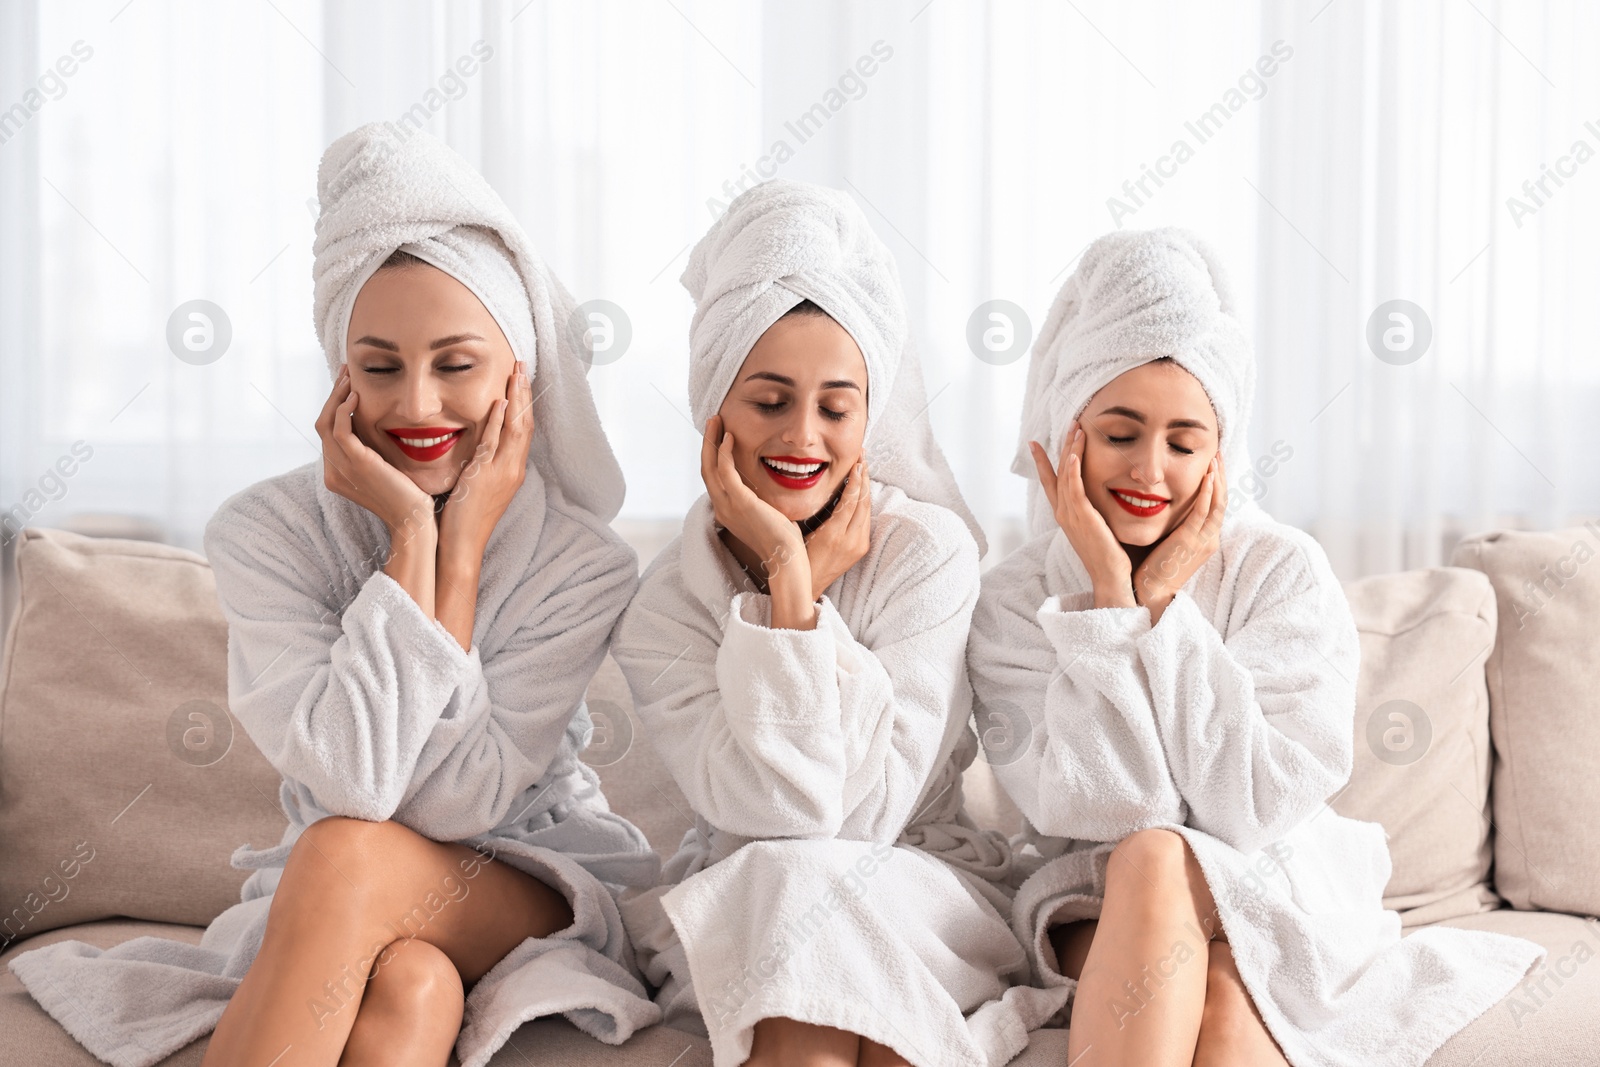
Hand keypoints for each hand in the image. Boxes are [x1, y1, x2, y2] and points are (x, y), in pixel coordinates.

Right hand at [316, 364, 434, 537]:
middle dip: (333, 395)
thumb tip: (375, 426)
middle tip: (345, 373)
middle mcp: (333, 471)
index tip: (347, 385)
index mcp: (337, 474)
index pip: (327, 433)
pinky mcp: (357, 464)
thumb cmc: (408, 497)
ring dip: (337, 396)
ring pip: (326, 422)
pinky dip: (344, 409)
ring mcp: (342, 469)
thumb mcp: (384, 471)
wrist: (415, 520)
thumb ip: (372, 452)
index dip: (334, 407)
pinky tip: (357, 396)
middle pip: (322, 424)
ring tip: (350, 377)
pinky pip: (340, 429)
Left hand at [438, 360, 534, 558]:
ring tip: (516, 372)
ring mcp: (502, 473)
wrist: (461, 547)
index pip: (523, 429)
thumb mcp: (477, 486)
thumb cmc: (464, 520)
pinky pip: (495, 444)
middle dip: (525, 393)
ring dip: (517, 399)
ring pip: (516, 429)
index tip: (521, 379)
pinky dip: (500, 422)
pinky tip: (501, 402)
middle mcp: (513, 469)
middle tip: (522, 365)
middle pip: (526, 423)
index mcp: (512, 471)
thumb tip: (476, 445)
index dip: (524, 403)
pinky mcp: (486, 476)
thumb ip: (480, 464)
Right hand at [700, 415, 807, 586]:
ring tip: (717, 421)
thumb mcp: (768, 514)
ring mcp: (728, 506)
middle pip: (706, 469)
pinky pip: (725, 471)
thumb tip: (767, 487)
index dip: (714, 455)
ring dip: (712, 441)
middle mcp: (722, 509)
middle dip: (708, 443)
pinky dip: (724, 452)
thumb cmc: (784, 540)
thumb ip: (762, 499)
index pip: (714, 479)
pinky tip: (730, 438)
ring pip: (710, 467)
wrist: (787, 558)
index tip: (719, 435)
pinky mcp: (739, 502)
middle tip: (713, 421)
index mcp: (728, 512)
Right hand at [803, 458, 871, 599]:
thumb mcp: (799, 532)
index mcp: (833, 535)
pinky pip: (865, 520)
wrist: (808, 586)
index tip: (856, 462)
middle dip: (864, 477)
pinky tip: (862, 491)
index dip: (855, 478)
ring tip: (864, 469)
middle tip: (863, 457)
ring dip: (866, 488)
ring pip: (867, 510)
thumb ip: (812, 511)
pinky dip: (864, 502)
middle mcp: (850, 540)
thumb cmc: (797, 558)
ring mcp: (858, 545)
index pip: (851, 499)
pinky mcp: (861, 549)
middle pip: (863, 501)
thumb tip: (818, 486)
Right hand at [1030, 421, 1133, 608]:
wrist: (1109, 577)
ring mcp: (1070, 515)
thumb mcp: (1098, 528)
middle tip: (1069, 423)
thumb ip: (1094, 511)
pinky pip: (1074, 489)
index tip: (1035, 443)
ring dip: (1070, 450)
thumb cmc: (1109, 556)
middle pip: (1057, 472)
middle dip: (1062, 446)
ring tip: (1076, 429)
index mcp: (1065, 515)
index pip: (1050, 482)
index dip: (1043, 461)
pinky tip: (1073, 455)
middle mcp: (1063, 512)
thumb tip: (1103, 497)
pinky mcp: (1082, 517)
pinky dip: (1071, 470)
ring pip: (1065, 475)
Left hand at [1132, 451, 1225, 623]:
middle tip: (1218, 454)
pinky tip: (1208, 477)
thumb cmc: (1153, 568)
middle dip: (1221, 475)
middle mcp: (1209, 538)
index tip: (1213, 464)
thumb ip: (1174, 524)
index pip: (1216, 505)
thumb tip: (1163, 503)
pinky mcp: (1191, 540)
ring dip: (1217, 479)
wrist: (1150, 592)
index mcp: (1205, 538)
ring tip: (1215, 459)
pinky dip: (1207, 493)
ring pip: (1218, 503)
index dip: (1217, 483)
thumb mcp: (1169, 541)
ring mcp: (1203, 540)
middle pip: (1222, 500)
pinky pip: (1204, 512)